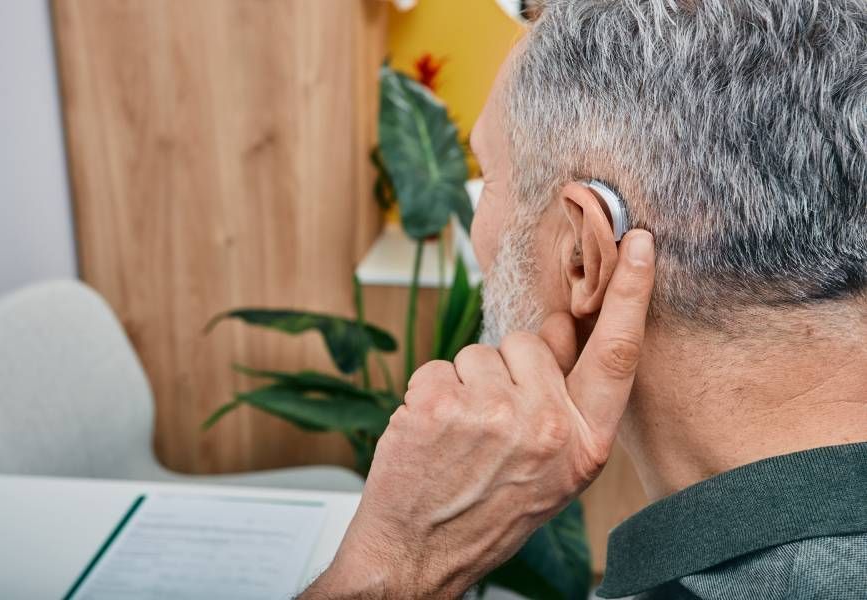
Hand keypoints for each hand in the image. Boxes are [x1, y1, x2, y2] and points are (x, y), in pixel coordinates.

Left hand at [302, 230, 654, 598]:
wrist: (420, 553)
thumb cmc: (489, 510)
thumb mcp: (552, 469)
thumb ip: (565, 397)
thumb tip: (560, 327)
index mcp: (585, 444)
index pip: (616, 354)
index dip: (630, 293)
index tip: (636, 243)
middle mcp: (547, 427)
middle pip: (530, 342)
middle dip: (507, 367)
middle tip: (491, 423)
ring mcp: (493, 414)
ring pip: (481, 352)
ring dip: (467, 383)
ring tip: (461, 435)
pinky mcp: (441, 404)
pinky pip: (440, 365)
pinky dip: (430, 391)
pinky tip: (432, 434)